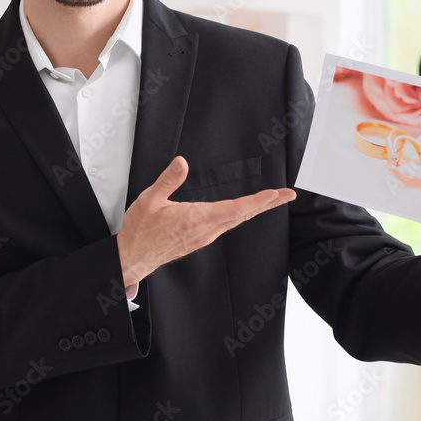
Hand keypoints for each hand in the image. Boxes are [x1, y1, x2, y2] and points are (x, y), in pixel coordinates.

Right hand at [116, 156, 295, 286]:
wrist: (133, 257)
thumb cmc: (140, 230)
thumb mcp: (149, 200)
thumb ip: (168, 180)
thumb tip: (182, 162)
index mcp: (196, 218)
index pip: (235, 208)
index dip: (258, 201)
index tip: (276, 195)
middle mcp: (206, 230)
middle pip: (242, 214)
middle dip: (266, 204)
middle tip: (287, 195)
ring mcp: (204, 237)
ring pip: (235, 220)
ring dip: (254, 209)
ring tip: (270, 200)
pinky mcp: (200, 239)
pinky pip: (226, 225)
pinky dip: (239, 215)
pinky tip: (242, 211)